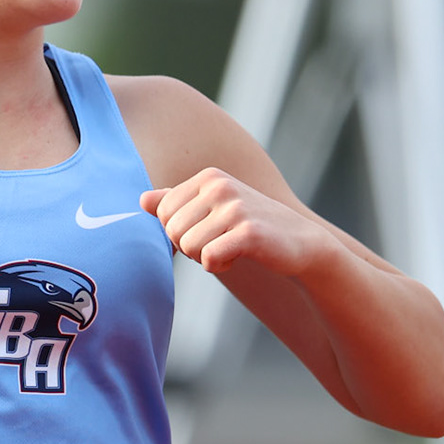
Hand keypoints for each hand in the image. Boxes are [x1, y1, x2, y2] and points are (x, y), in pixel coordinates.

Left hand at [141, 167, 332, 277]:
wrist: (301, 243)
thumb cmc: (250, 227)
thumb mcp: (213, 208)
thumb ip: (177, 202)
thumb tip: (142, 199)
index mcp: (208, 177)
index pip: (163, 212)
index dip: (179, 231)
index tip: (207, 230)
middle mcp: (220, 185)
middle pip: (172, 231)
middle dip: (191, 246)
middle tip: (220, 242)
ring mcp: (235, 206)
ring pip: (188, 247)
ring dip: (207, 257)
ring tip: (232, 247)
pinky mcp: (249, 231)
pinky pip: (209, 259)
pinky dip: (220, 266)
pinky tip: (239, 257)